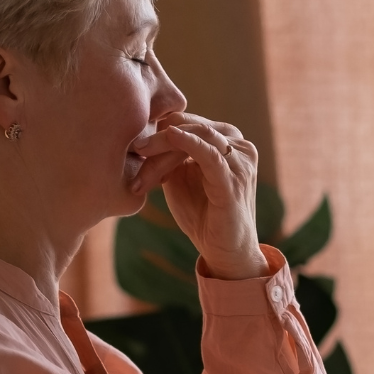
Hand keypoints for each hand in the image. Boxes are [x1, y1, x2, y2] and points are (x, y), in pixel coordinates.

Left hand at [130, 112, 265, 279]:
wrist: (225, 252)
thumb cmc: (203, 215)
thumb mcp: (180, 177)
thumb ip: (170, 155)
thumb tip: (143, 135)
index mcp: (226, 139)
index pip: (187, 121)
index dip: (159, 129)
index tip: (134, 146)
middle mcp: (238, 144)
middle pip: (190, 125)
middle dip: (158, 137)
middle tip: (132, 149)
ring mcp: (240, 161)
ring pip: (198, 136)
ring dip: (164, 145)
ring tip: (140, 152)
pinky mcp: (234, 180)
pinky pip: (210, 154)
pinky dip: (189, 142)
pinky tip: (171, 135)